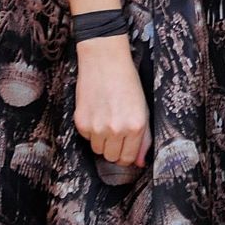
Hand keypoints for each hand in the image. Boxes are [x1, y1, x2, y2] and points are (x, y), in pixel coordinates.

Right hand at [74, 37, 149, 167]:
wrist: (104, 62)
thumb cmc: (127, 82)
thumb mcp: (143, 108)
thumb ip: (143, 138)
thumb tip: (140, 162)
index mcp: (136, 126)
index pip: (128, 158)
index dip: (127, 155)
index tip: (126, 148)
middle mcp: (117, 130)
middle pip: (112, 157)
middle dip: (115, 148)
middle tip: (117, 131)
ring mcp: (97, 128)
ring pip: (98, 150)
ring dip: (102, 140)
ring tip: (107, 119)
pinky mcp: (81, 123)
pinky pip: (87, 138)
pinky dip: (91, 130)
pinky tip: (97, 112)